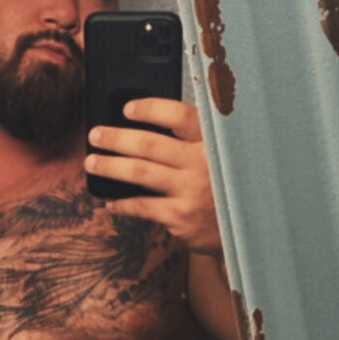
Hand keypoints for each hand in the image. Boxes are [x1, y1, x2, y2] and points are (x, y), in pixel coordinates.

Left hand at [86, 97, 221, 252]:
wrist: (247, 230)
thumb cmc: (223, 186)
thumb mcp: (219, 157)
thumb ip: (192, 141)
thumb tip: (143, 128)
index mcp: (212, 142)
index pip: (180, 116)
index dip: (151, 109)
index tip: (127, 108)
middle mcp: (202, 164)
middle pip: (150, 145)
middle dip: (116, 138)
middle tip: (95, 135)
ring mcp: (191, 192)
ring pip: (140, 174)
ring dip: (110, 167)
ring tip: (91, 163)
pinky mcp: (182, 217)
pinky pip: (142, 206)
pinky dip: (122, 204)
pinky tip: (111, 202)